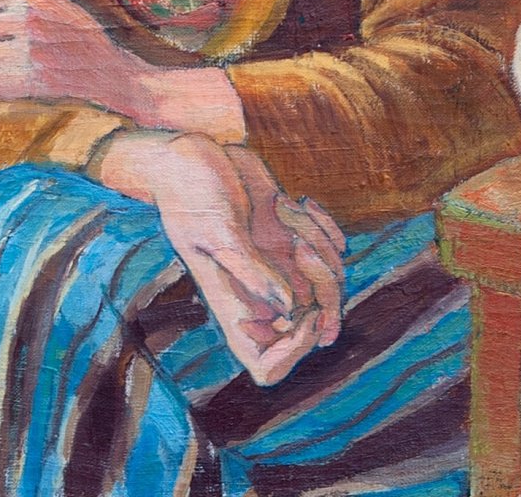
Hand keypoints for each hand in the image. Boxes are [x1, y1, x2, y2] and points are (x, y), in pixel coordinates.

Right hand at [97, 132, 344, 385]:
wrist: (190, 154)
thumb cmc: (189, 191)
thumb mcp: (216, 228)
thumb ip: (249, 269)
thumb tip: (289, 307)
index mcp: (233, 306)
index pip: (267, 366)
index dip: (293, 350)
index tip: (305, 314)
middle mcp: (260, 294)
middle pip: (316, 321)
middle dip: (321, 283)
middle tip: (300, 246)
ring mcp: (278, 267)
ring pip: (329, 279)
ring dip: (316, 239)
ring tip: (282, 204)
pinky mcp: (290, 239)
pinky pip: (331, 247)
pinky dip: (323, 225)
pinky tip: (296, 201)